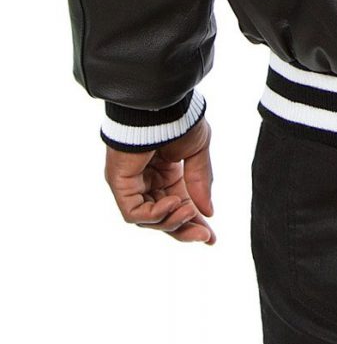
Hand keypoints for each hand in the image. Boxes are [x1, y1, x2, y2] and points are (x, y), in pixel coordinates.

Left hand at [104, 116, 216, 243]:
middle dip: (184, 229)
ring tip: (190, 212)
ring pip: (149, 220)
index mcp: (167, 172)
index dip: (194, 222)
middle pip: (164, 217)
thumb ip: (200, 182)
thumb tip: (208, 212)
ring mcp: (132, 184)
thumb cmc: (178, 120)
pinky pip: (133, 213)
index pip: (179, 205)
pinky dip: (154, 214)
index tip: (211, 238)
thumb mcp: (198, 151)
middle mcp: (147, 181)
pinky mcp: (119, 184)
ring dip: (171, 221)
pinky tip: (174, 202)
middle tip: (204, 237)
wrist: (160, 105)